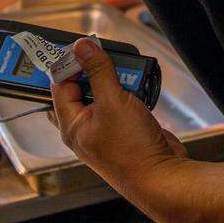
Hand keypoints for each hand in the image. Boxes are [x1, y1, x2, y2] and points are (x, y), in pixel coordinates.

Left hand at [50, 38, 187, 205]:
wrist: (163, 176)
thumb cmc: (132, 150)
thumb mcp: (112, 102)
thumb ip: (97, 71)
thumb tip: (82, 48)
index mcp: (72, 125)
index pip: (60, 86)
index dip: (68, 64)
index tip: (81, 46)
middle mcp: (86, 128)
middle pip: (83, 88)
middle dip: (96, 71)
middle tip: (106, 57)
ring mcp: (107, 129)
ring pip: (105, 94)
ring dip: (117, 80)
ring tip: (128, 73)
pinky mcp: (126, 129)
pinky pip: (123, 103)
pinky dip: (130, 92)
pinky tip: (139, 86)